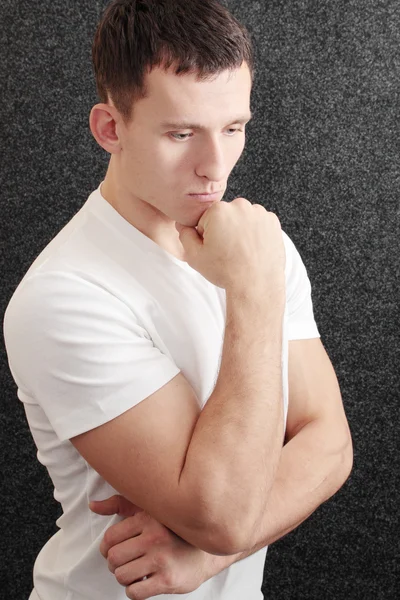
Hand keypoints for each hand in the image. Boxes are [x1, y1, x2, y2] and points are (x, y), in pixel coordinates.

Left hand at [90, 495, 228, 598]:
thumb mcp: (148, 510)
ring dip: (125, 577)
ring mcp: (162, 559)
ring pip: (121, 576)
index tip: (114, 550)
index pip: (110, 538)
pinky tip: (144, 580)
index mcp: (148, 518)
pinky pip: (134, 592)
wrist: (206, 552)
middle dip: (115, 564)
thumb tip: (92, 505)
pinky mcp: (168, 580)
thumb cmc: (172, 530)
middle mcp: (155, 537)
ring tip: (136, 570)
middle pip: (113, 558)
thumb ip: (119, 504)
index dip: (106, 548)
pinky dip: (134, 590)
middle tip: (125, 562)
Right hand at [176, 198, 284, 293]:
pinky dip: (256, 233)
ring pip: (242, 218)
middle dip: (224, 229)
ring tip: (242, 251)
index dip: (206, 235)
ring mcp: (259, 213)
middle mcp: (240, 206)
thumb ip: (185, 236)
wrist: (256, 286)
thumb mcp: (195, 257)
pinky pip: (259, 223)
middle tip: (228, 252)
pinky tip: (253, 249)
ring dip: (240, 230)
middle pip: (225, 216)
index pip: (206, 219)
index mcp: (218, 210)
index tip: (214, 248)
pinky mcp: (273, 221)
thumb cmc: (226, 272)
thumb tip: (183, 225)